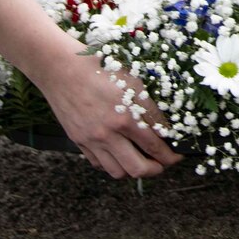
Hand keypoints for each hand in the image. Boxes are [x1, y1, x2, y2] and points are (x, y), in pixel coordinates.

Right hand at [0, 0, 179, 180]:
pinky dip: (111, 164)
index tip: (177, 157)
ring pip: (118, 171)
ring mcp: (92, 139)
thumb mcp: (132, 80)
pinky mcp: (78, 141)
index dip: (170, 155)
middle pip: (138, 169)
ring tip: (141, 161)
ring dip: (133, 170)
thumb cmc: (99, 66)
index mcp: (126, 116)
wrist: (60, 67)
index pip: (156, 146)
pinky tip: (118, 154)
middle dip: (155, 170)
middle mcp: (109, 133)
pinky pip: (98, 164)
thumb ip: (148, 107)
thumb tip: (164, 127)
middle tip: (162, 164)